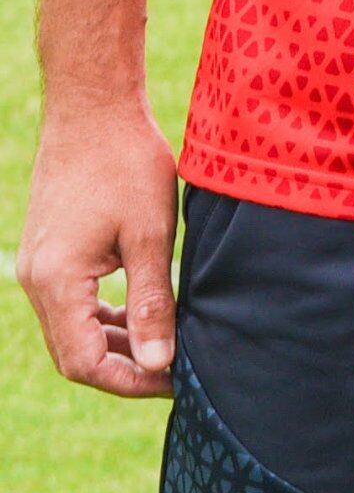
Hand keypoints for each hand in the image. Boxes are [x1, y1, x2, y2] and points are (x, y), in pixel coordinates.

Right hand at [16, 97, 180, 395]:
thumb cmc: (126, 165)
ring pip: (74, 330)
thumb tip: (160, 362)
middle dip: (125, 369)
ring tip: (168, 346)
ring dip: (117, 343)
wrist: (93, 111)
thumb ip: (153, 302)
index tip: (177, 381)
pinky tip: (145, 314)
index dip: (131, 381)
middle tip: (178, 370)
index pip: (84, 363)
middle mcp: (38, 282)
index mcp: (57, 283)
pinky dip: (106, 317)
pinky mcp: (52, 254)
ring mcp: (40, 268)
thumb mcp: (151, 236)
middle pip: (75, 353)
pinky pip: (74, 304)